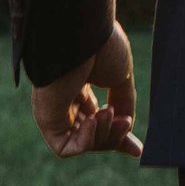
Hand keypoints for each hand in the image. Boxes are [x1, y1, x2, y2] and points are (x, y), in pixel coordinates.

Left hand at [32, 23, 141, 161]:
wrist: (83, 35)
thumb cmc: (101, 48)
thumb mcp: (120, 77)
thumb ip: (124, 102)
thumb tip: (126, 125)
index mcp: (80, 85)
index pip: (97, 119)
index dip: (117, 136)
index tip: (138, 150)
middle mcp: (65, 99)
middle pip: (92, 135)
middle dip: (114, 137)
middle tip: (126, 123)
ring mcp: (55, 109)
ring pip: (82, 143)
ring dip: (104, 136)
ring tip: (110, 113)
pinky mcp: (46, 119)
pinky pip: (65, 148)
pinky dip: (85, 141)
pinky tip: (93, 120)